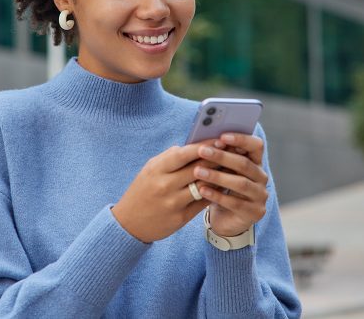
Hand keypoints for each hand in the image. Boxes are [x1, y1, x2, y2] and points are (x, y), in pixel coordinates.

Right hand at [111, 139, 225, 242]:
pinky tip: (224, 186)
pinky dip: (214, 193)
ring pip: (204, 186)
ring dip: (220, 176)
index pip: (183, 154)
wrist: (129, 223)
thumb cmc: (142, 190)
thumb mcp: (150, 169)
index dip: (203, 146)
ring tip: (233, 168)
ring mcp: (173, 203)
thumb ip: (170, 158)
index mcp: (156, 169)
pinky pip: (203, 203)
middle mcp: (165, 185)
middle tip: (233, 151)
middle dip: (217, 159)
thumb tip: (193, 146)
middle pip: (197, 169)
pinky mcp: (181, 218)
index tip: (219, 140)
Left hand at [193, 133, 268, 236]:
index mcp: (255, 161)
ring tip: (198, 171)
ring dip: (217, 176)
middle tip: (202, 151)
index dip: (241, 139)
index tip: (222, 136)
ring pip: (241, 183)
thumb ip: (218, 155)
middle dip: (222, 156)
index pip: (256, 145)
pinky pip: (235, 203)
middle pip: (244, 164)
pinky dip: (217, 196)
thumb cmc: (220, 186)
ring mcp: (260, 196)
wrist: (225, 218)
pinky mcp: (254, 213)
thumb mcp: (220, 169)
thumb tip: (203, 140)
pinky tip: (202, 190)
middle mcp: (261, 177)